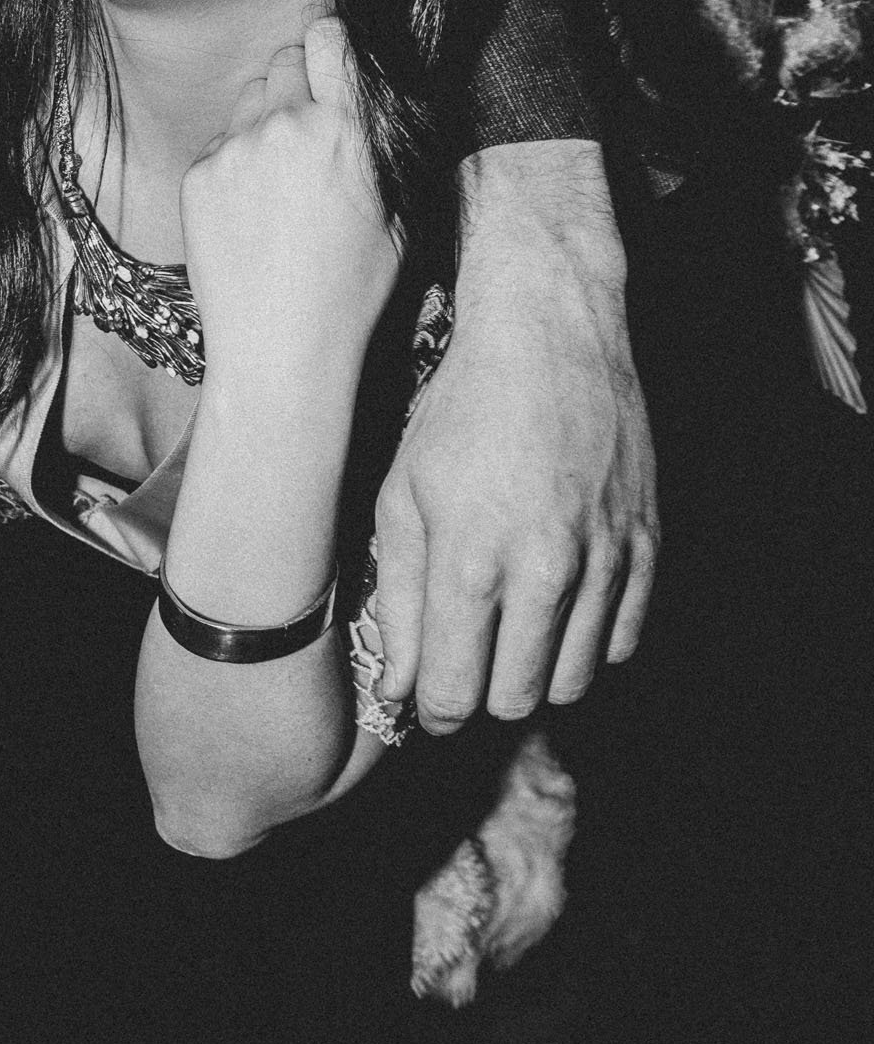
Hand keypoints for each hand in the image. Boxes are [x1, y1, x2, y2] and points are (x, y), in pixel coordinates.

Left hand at [180, 19, 400, 396]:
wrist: (278, 349)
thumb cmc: (349, 293)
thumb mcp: (396, 217)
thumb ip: (380, 148)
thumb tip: (366, 109)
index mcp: (346, 131)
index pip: (329, 39)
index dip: (330, 47)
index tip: (330, 65)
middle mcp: (286, 126)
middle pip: (283, 59)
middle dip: (297, 84)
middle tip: (307, 133)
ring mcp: (234, 149)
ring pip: (247, 99)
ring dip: (262, 118)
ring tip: (278, 178)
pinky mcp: (197, 174)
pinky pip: (218, 142)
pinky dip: (232, 162)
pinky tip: (248, 211)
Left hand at [371, 140, 657, 730]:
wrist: (549, 334)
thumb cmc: (460, 411)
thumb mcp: (401, 498)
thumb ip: (399, 601)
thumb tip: (397, 687)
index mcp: (471, 558)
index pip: (454, 693)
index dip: (434, 709)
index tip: (426, 695)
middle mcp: (545, 567)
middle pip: (517, 699)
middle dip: (483, 695)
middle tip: (465, 662)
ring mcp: (605, 557)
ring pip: (573, 680)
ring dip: (535, 672)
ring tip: (507, 632)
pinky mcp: (646, 543)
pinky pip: (622, 641)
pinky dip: (587, 643)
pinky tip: (556, 609)